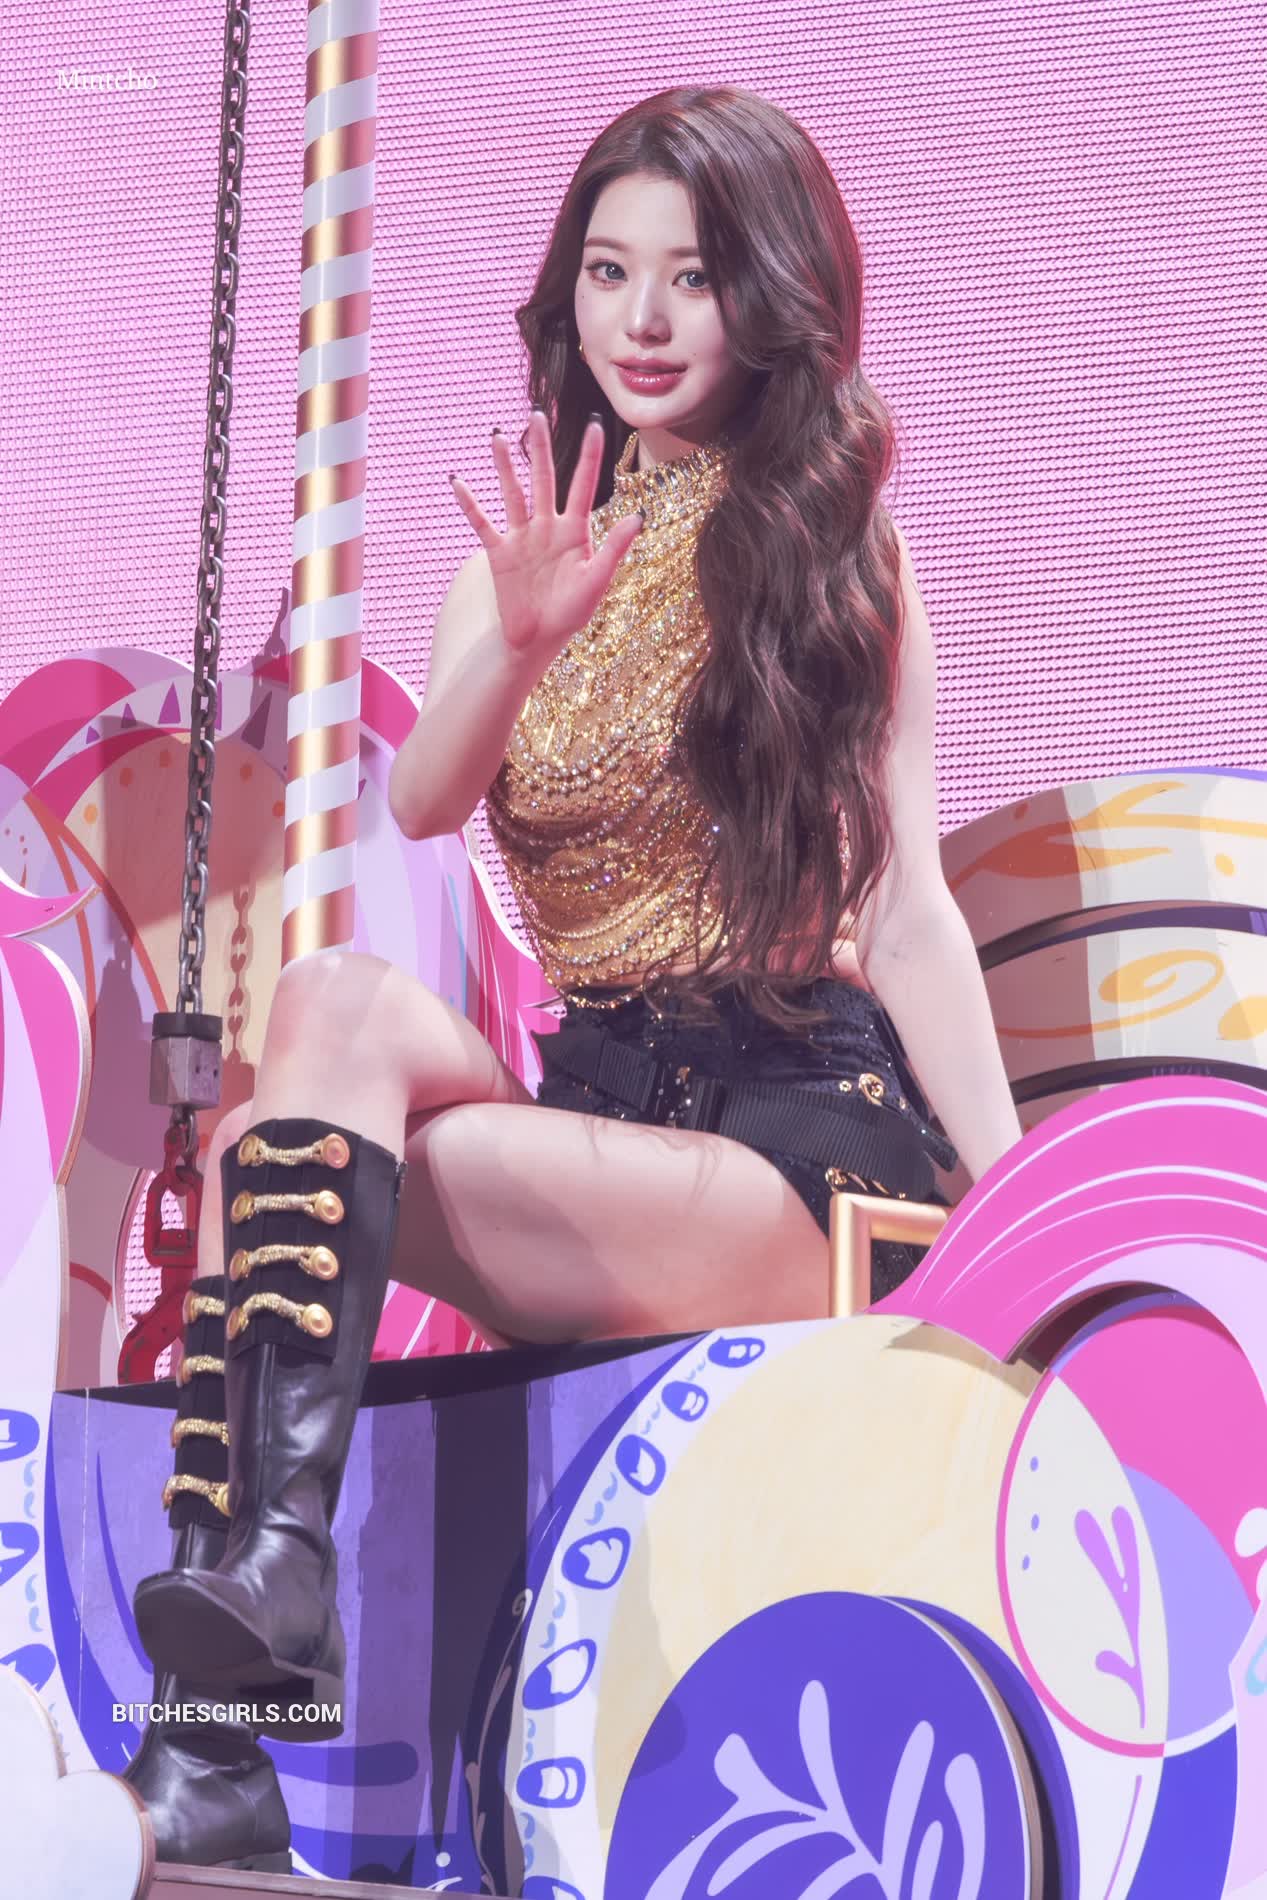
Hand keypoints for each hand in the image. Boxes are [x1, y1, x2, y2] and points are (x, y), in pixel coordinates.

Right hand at [448, 411, 642, 662]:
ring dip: (504, 466)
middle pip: (544, 478)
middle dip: (540, 448)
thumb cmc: (571, 614)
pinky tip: (457, 482)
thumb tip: (639, 515)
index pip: (584, 485)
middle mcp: (547, 526)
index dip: (590, 456)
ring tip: (497, 436)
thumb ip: (615, 547)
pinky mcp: (499, 552)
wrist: (538, 642)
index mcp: (576, 530)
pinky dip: (470, 504)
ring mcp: (522, 537)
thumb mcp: (597, 580)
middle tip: (537, 415)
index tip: (598, 425)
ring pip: (513, 492)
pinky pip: (482, 523)